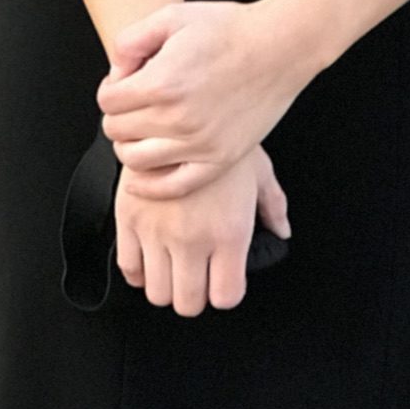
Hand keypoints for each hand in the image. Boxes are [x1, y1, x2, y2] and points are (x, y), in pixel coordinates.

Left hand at [97, 0, 313, 199]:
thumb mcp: (173, 16)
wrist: (279, 46)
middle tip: (137, 101)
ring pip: (136, 160)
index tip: (125, 82)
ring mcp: (198, 143)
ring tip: (145, 128)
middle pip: (117, 131)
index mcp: (161, 82)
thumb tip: (116, 71)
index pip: (107, 101)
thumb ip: (131, 40)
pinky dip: (149, 185)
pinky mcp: (218, 159)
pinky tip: (142, 175)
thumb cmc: (231, 29)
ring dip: (130, 144)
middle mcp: (176, 117)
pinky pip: (171, 186)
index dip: (112, 88)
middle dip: (119, 114)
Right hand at [115, 141, 290, 315]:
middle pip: (188, 302)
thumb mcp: (258, 168)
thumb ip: (272, 205)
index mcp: (229, 231)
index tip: (223, 280)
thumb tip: (281, 230)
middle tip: (197, 276)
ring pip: (158, 292)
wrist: (178, 106)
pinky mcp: (128, 219)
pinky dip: (139, 270)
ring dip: (167, 284)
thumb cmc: (222, 134)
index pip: (225, 295)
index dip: (225, 290)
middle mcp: (192, 238)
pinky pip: (129, 268)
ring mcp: (157, 231)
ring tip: (174, 265)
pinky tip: (151, 255)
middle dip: (194, 294)